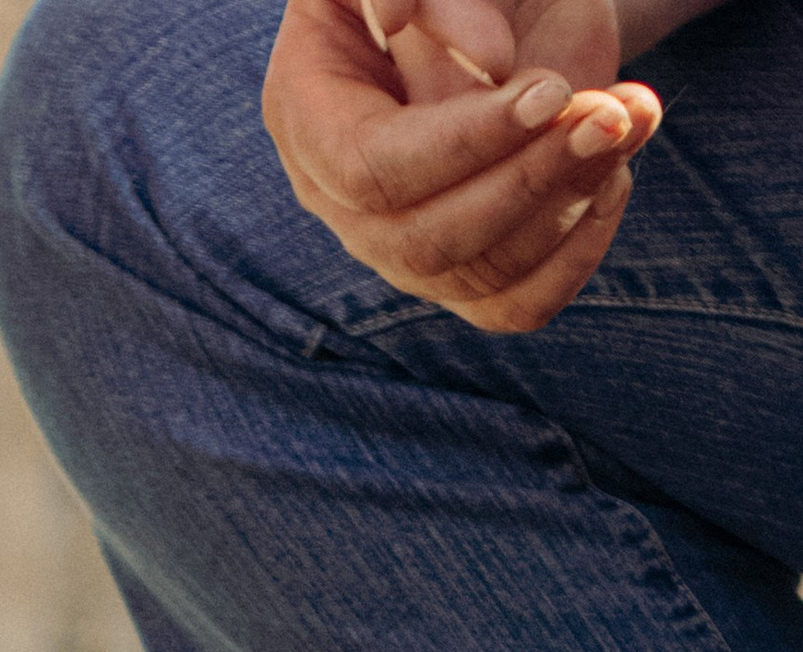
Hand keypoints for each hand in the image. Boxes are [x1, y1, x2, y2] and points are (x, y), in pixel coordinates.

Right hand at [264, 0, 662, 333]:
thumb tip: (483, 57)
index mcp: (308, 110)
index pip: (369, 168)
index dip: (462, 144)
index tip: (551, 91)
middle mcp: (338, 196)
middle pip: (419, 241)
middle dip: (526, 180)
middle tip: (609, 112)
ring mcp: (396, 243)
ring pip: (475, 278)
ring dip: (570, 201)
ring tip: (630, 114)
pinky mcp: (460, 271)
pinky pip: (514, 307)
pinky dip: (577, 255)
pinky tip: (613, 178)